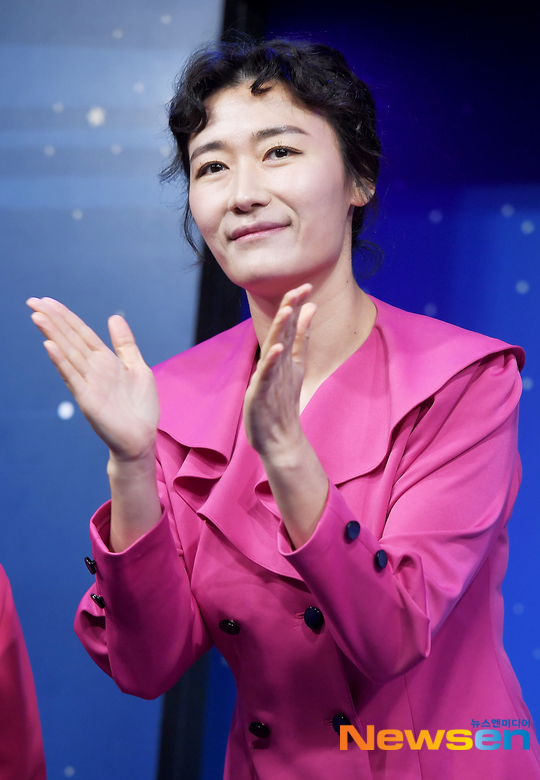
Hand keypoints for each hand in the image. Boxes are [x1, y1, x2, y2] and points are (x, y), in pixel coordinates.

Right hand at [26, 298, 159, 461]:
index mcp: (105, 361)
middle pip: (69, 339)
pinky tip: (50, 346)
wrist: (141, 438)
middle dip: (52, 320)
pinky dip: (61, 361)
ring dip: (53, 335)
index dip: (65, 316)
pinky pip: (73, 377)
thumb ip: (124, 344)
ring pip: (68, 353)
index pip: (81, 333)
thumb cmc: (140, 407)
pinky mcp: (88, 399)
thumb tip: (114, 317)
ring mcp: (88, 383)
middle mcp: (93, 369)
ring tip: (37, 317)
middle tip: (31, 301)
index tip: (47, 300)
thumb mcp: (137, 367)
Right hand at [243, 284, 316, 460]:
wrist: (277, 438)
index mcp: (282, 357)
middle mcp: (273, 364)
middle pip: (281, 332)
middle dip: (288, 310)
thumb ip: (301, 337)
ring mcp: (266, 378)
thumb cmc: (282, 401)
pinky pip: (267, 375)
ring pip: (273, 349)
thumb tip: (310, 308)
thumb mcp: (295, 364)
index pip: (289, 326)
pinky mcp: (260, 394)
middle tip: (297, 289)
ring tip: (287, 310)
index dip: (295, 306)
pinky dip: (271, 362)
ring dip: (279, 330)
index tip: (305, 285)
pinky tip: (277, 349)